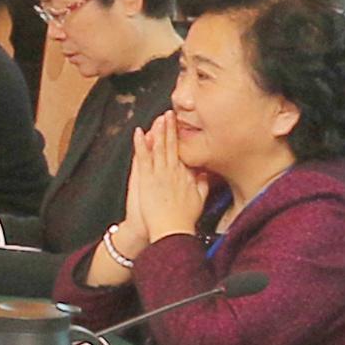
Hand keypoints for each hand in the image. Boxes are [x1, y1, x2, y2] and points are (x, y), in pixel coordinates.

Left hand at [122, 122, 202, 244]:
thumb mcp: (199, 200)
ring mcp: (161, 174)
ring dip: (160, 131)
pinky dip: (141, 145)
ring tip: (160, 117)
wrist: (171, 231)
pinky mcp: (148, 179)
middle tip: (170, 113)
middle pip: (172, 146)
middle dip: (171, 128)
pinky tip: (139, 133)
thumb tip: (205, 173)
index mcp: (185, 176)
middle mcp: (174, 172)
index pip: (182, 152)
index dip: (180, 138)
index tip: (180, 124)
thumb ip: (202, 185)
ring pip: (160, 148)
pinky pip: (144, 158)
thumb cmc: (183, 220)